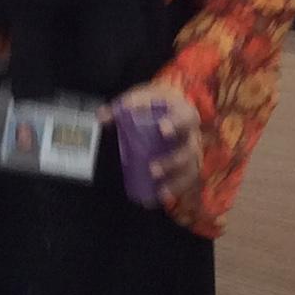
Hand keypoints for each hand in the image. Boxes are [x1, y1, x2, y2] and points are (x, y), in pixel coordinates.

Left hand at [106, 82, 202, 212]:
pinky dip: (176, 190)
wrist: (172, 108)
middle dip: (172, 161)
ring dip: (175, 180)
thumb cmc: (156, 104)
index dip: (176, 124)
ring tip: (159, 188)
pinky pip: (187, 181)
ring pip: (190, 169)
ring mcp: (192, 152)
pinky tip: (162, 196)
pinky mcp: (188, 166)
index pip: (186, 118)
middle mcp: (192, 135)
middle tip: (153, 169)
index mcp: (184, 113)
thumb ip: (123, 107)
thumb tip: (102, 116)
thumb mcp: (142, 98)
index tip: (162, 129)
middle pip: (188, 150)